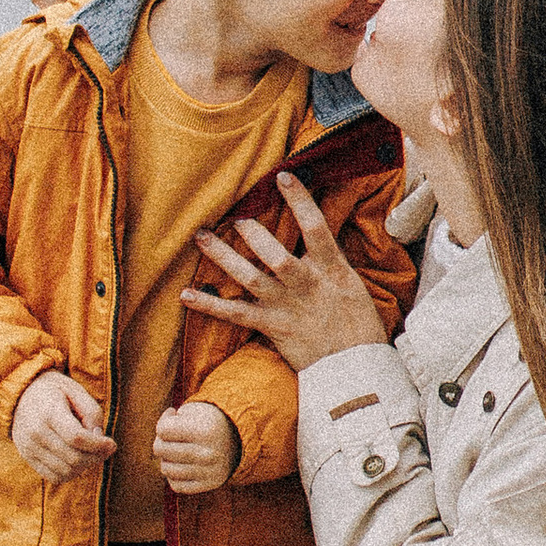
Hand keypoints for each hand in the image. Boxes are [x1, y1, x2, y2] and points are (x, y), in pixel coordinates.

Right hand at [10, 369, 116, 482]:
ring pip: (65, 472)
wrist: (18, 395)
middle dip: (96, 457)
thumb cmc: (53, 391)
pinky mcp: (28, 458)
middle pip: (73, 458)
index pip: (76, 438)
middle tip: (105, 449)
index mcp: (48, 412)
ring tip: (91, 453)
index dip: (98, 445)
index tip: (112, 444)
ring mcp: (29, 448)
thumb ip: (91, 412)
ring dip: (85, 466)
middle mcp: (36, 433)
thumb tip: (98, 438)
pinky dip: (70, 473)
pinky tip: (77, 460)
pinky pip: (54, 477)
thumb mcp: (75, 389)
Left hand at [153, 401, 237, 496]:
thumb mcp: (192, 411)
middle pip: (161, 450)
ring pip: (166, 470)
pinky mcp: (210, 484)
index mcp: (206, 431)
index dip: (163, 421)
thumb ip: (169, 421)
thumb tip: (159, 440)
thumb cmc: (207, 421)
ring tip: (176, 450)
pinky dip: (174, 475)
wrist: (238, 437)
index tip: (173, 417)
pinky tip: (181, 464)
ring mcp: (210, 472)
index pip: (163, 430)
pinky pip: (177, 485)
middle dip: (161, 441)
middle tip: (171, 435)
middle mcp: (209, 454)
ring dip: (166, 459)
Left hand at [183, 175, 388, 371]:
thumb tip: (320, 232)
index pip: (316, 227)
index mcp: (331, 269)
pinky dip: (210, 305)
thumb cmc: (359, 326)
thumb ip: (332, 260)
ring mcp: (286, 306)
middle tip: (237, 217)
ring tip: (202, 237)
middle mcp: (306, 284)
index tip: (283, 176)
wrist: (356, 368)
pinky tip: (187, 295)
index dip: (300, 200)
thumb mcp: (354, 285)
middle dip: (254, 234)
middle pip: (275, 254)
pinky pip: (236, 314)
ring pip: (249, 277)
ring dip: (223, 256)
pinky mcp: (272, 327)